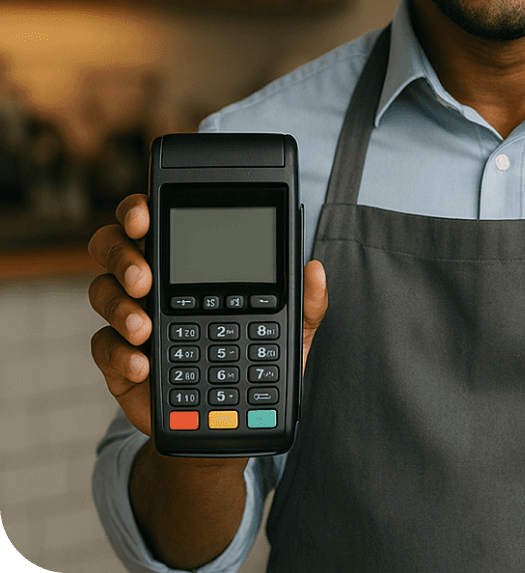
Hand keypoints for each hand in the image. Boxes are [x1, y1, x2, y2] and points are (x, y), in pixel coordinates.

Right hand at [89, 194, 327, 438]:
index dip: (140, 210)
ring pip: (101, 292)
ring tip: (145, 327)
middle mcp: (153, 282)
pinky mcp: (119, 358)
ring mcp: (131, 318)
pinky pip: (102, 345)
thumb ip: (304, 302)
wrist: (229, 422)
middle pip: (112, 247)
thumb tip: (315, 270)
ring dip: (119, 306)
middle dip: (121, 253)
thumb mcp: (288, 331)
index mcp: (188, 263)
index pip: (155, 221)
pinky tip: (143, 363)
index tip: (145, 214)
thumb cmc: (254, 361)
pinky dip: (120, 352)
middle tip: (144, 276)